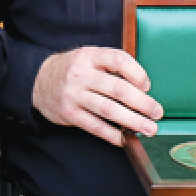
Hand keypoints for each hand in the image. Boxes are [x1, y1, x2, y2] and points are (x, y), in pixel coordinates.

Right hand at [33, 47, 162, 145]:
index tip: (147, 86)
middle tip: (157, 112)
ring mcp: (74, 95)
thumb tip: (143, 88)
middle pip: (117, 89)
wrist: (38, 81)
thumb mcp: (88, 58)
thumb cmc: (72, 70)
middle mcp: (81, 74)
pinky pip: (95, 126)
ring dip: (133, 121)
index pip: (118, 59)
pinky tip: (125, 139)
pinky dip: (112, 135)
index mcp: (89, 56)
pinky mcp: (69, 113)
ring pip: (109, 110)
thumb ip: (111, 67)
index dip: (137, 73)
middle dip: (142, 103)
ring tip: (149, 129)